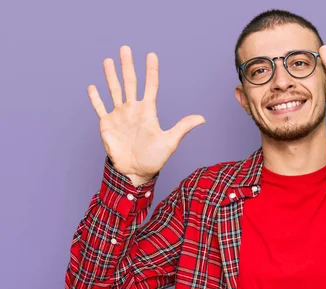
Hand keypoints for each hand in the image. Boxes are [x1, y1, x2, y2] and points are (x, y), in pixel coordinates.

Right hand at [87, 46, 205, 184]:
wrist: (136, 172)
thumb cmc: (154, 159)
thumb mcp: (170, 142)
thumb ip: (182, 127)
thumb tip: (202, 118)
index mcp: (148, 111)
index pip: (150, 86)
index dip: (151, 71)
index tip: (151, 55)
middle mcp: (133, 109)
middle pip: (130, 82)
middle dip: (127, 66)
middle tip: (125, 48)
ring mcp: (119, 115)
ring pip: (114, 90)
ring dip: (111, 76)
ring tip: (108, 60)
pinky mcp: (107, 124)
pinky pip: (100, 108)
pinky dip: (95, 98)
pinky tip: (93, 86)